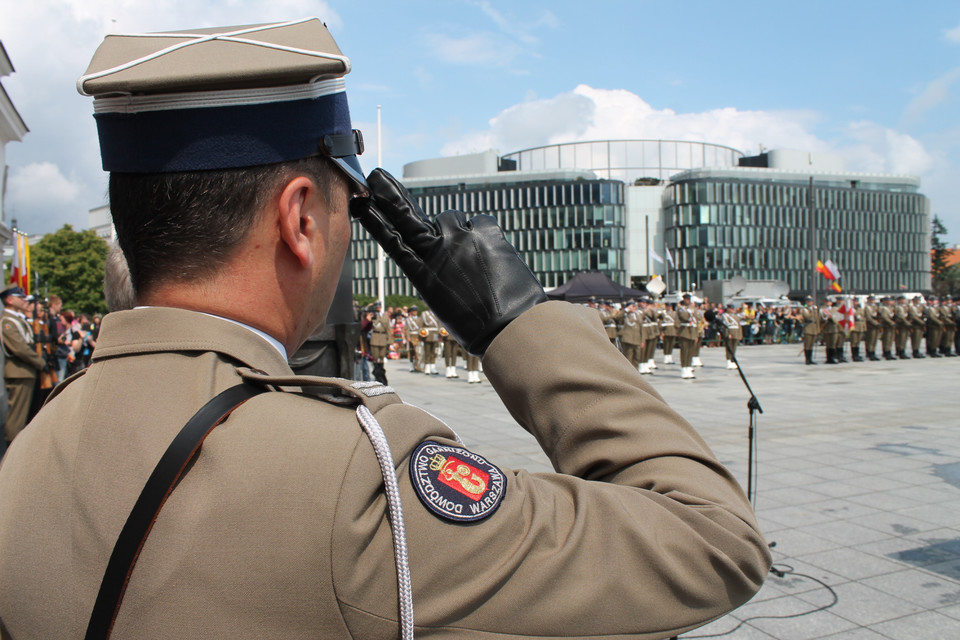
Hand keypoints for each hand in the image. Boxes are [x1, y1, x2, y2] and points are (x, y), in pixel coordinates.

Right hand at [350, 169, 545, 354]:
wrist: (510, 328)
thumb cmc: (479, 325)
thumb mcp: (446, 303)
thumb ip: (440, 274)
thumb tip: (448, 253)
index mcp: (422, 276)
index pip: (393, 243)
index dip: (377, 223)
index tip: (363, 204)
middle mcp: (437, 252)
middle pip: (408, 217)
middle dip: (391, 196)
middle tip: (378, 176)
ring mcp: (460, 238)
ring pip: (452, 218)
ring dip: (459, 230)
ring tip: (476, 258)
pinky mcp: (485, 231)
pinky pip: (482, 223)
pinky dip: (486, 235)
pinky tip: (495, 257)